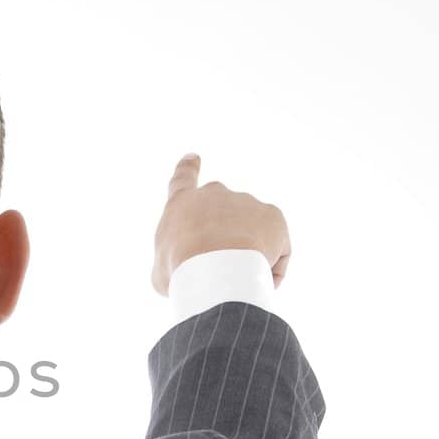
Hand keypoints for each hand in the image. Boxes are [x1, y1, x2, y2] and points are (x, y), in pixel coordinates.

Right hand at [150, 153, 290, 296]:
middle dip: (224, 233)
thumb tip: (188, 270)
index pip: (183, 178)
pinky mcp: (273, 216)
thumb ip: (174, 263)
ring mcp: (246, 201)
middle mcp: (215, 194)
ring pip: (250, 234)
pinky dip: (270, 266)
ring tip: (240, 278)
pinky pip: (275, 247)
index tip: (193, 157)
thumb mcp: (162, 270)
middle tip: (219, 263)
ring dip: (247, 254)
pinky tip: (261, 281)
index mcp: (181, 203)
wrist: (214, 267)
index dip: (188, 168)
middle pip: (223, 210)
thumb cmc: (180, 270)